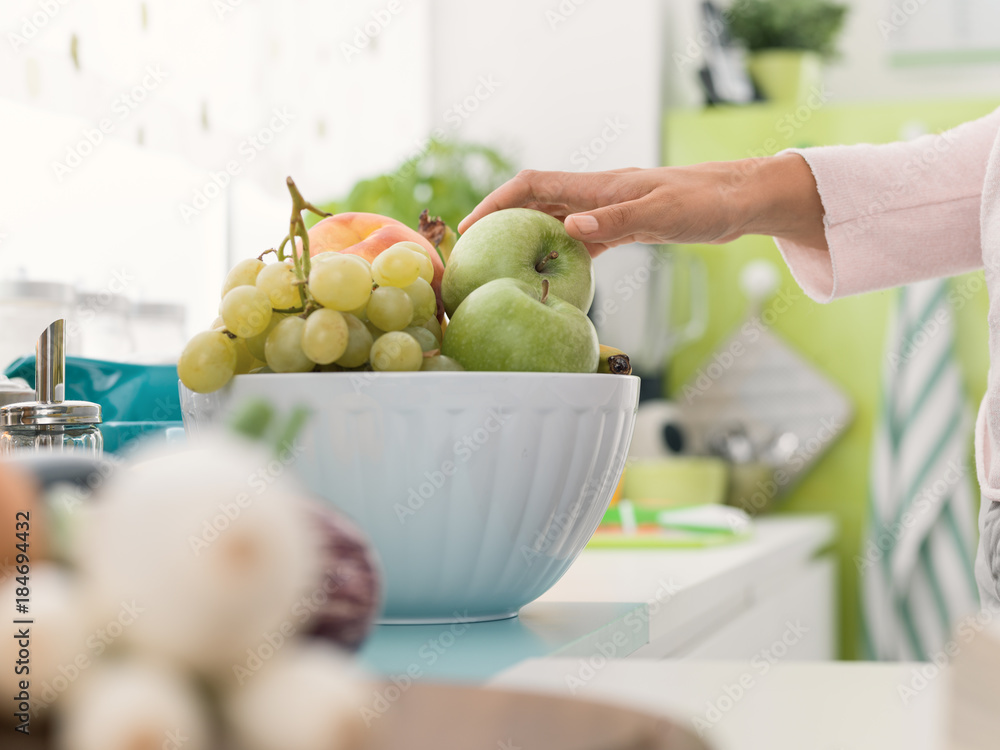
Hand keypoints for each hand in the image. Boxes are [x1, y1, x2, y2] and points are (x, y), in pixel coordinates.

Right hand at [458, 155, 825, 256]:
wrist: (740, 200)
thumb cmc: (706, 202)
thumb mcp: (661, 214)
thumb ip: (615, 221)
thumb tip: (570, 228)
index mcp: (600, 186)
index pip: (533, 185)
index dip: (497, 202)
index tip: (470, 227)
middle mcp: (597, 195)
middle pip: (535, 202)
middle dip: (501, 221)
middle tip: (475, 252)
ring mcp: (609, 210)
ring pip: (555, 220)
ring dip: (527, 237)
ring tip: (502, 264)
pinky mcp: (624, 226)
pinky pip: (581, 238)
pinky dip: (560, 252)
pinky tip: (554, 273)